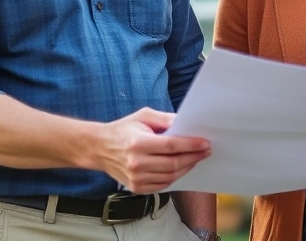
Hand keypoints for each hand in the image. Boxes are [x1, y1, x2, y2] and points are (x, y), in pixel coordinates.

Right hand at [96, 108, 210, 193]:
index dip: (191, 145)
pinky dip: (175, 178)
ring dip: (187, 168)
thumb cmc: (123, 129)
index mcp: (138, 143)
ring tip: (195, 159)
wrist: (99, 148)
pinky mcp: (136, 188)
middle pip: (173, 164)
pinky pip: (162, 185)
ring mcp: (135, 178)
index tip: (205, 143)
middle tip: (206, 151)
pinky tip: (181, 168)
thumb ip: (165, 119)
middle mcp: (136, 163)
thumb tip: (185, 124)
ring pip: (170, 177)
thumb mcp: (143, 116)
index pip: (171, 146)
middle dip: (193, 157)